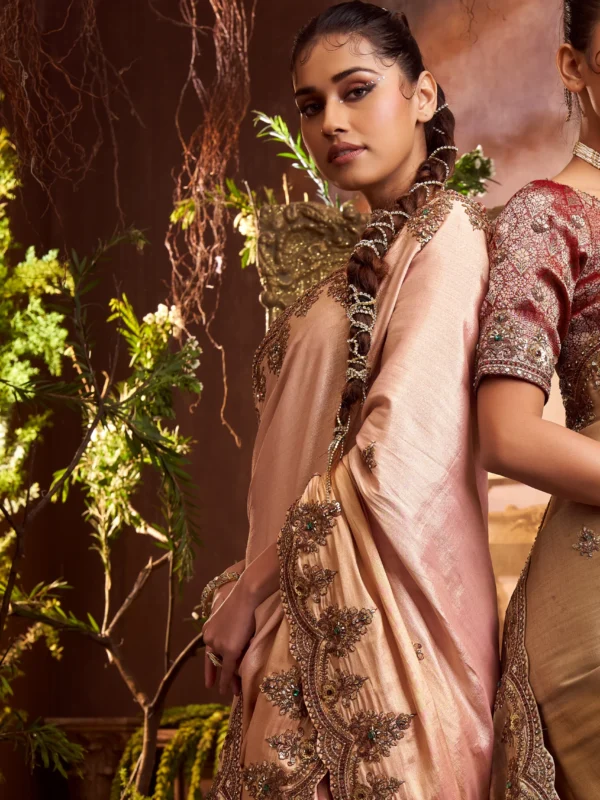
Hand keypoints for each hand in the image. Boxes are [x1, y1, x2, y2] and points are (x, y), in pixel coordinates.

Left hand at [202, 577, 256, 696]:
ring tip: (231, 691)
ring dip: (227, 680)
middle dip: (219, 675)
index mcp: (208, 629)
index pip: (209, 651)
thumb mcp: (233, 619)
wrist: (247, 595)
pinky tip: (226, 691)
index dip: (210, 667)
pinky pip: (227, 670)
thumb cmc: (244, 601)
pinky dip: (226, 681)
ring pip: (223, 666)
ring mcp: (218, 644)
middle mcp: (209, 638)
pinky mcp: (229, 650)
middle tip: (218, 688)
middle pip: (215, 661)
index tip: (209, 680)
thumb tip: (237, 646)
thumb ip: (231, 633)